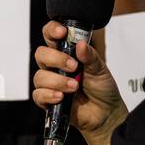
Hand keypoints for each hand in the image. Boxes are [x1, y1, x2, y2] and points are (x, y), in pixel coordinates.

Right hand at [33, 21, 126, 144]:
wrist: (106, 114)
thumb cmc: (102, 89)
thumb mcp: (100, 69)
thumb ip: (90, 56)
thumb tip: (81, 44)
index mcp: (66, 53)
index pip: (51, 36)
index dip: (52, 30)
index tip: (62, 32)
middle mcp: (55, 66)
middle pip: (41, 54)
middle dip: (56, 58)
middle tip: (74, 66)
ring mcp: (50, 83)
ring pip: (39, 76)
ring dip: (57, 80)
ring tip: (74, 87)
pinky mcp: (48, 100)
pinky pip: (38, 94)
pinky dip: (49, 95)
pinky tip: (61, 97)